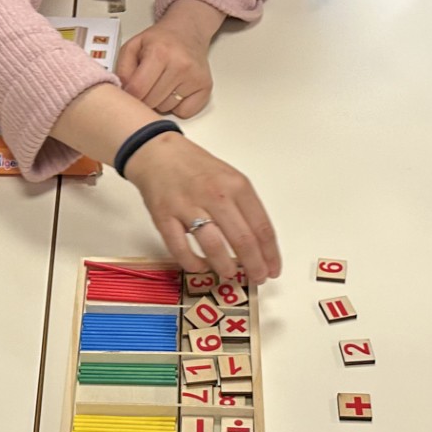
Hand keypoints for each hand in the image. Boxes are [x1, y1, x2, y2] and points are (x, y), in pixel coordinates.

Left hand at [116, 0, 224, 117]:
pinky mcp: (206, 87)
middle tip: (148, 83)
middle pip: (151, 102)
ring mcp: (195, 77)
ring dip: (160, 101)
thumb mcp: (133, 46)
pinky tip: (176, 89)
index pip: (138, 90)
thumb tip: (123, 92)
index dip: (129, 95)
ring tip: (163, 83)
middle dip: (144, 97)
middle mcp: (180, 65)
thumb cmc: (160, 40)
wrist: (188, 31)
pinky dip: (177, 106)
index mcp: (160, 53)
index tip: (130, 90)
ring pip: (166, 108)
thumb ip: (123, 68)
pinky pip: (184, 112)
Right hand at [123, 132, 280, 285]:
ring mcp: (188, 207)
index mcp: (236, 186)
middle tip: (258, 278)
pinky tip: (201, 267)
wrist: (158, 153)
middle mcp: (215, 195)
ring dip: (226, 267)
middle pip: (243, 240)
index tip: (273, 269)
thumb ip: (244, 207)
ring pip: (214, 246)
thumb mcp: (230, 178)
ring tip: (230, 274)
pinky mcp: (165, 217)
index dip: (270, 254)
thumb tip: (258, 244)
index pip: (262, 227)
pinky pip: (180, 248)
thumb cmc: (197, 168)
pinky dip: (193, 263)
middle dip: (254, 265)